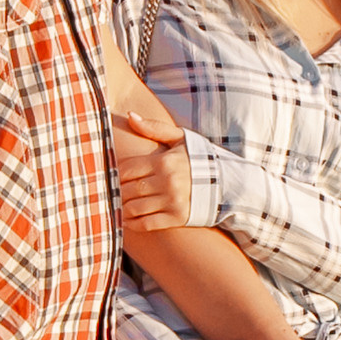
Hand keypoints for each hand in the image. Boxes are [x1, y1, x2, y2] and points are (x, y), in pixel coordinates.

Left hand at [112, 110, 191, 233]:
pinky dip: (133, 223)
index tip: (113, 175)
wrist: (227, 183)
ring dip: (123, 207)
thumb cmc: (199, 158)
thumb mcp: (180, 138)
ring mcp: (173, 202)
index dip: (116, 173)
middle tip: (113, 191)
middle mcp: (168, 182)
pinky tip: (128, 218)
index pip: (127, 169)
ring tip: (120, 203)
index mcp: (165, 161)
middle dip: (118, 191)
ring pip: (134, 208)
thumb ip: (154, 127)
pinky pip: (146, 224)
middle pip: (128, 189)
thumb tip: (130, 115)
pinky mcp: (177, 218)